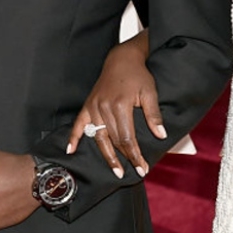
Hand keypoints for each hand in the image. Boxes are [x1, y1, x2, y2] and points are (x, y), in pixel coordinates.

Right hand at [67, 39, 164, 177]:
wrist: (122, 58)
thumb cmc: (137, 75)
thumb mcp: (150, 92)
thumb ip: (154, 115)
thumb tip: (161, 135)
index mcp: (120, 105)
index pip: (127, 138)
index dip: (135, 155)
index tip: (142, 168)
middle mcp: (104, 107)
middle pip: (113, 140)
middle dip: (124, 158)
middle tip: (132, 173)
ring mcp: (94, 106)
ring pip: (98, 137)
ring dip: (106, 156)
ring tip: (114, 170)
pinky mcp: (88, 105)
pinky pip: (79, 124)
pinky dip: (74, 137)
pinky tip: (70, 150)